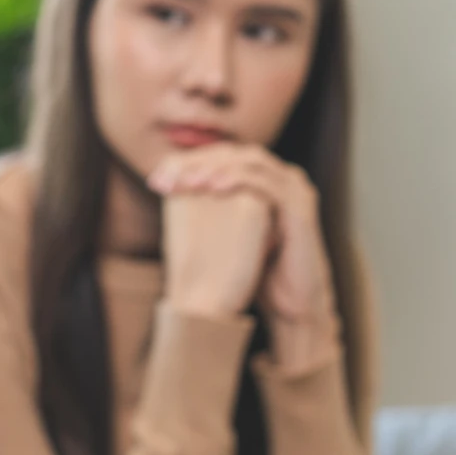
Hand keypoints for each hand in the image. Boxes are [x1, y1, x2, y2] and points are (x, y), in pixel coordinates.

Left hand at [149, 144, 334, 327]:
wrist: (291, 303)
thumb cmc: (256, 268)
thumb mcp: (225, 231)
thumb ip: (204, 205)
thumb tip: (162, 185)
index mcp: (263, 180)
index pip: (221, 156)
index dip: (187, 163)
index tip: (155, 180)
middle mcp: (281, 177)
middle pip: (234, 152)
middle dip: (197, 161)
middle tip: (167, 175)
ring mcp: (295, 189)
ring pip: (251, 161)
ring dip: (216, 166)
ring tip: (188, 180)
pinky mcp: (300, 206)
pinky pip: (268, 182)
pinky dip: (238, 180)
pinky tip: (214, 188)